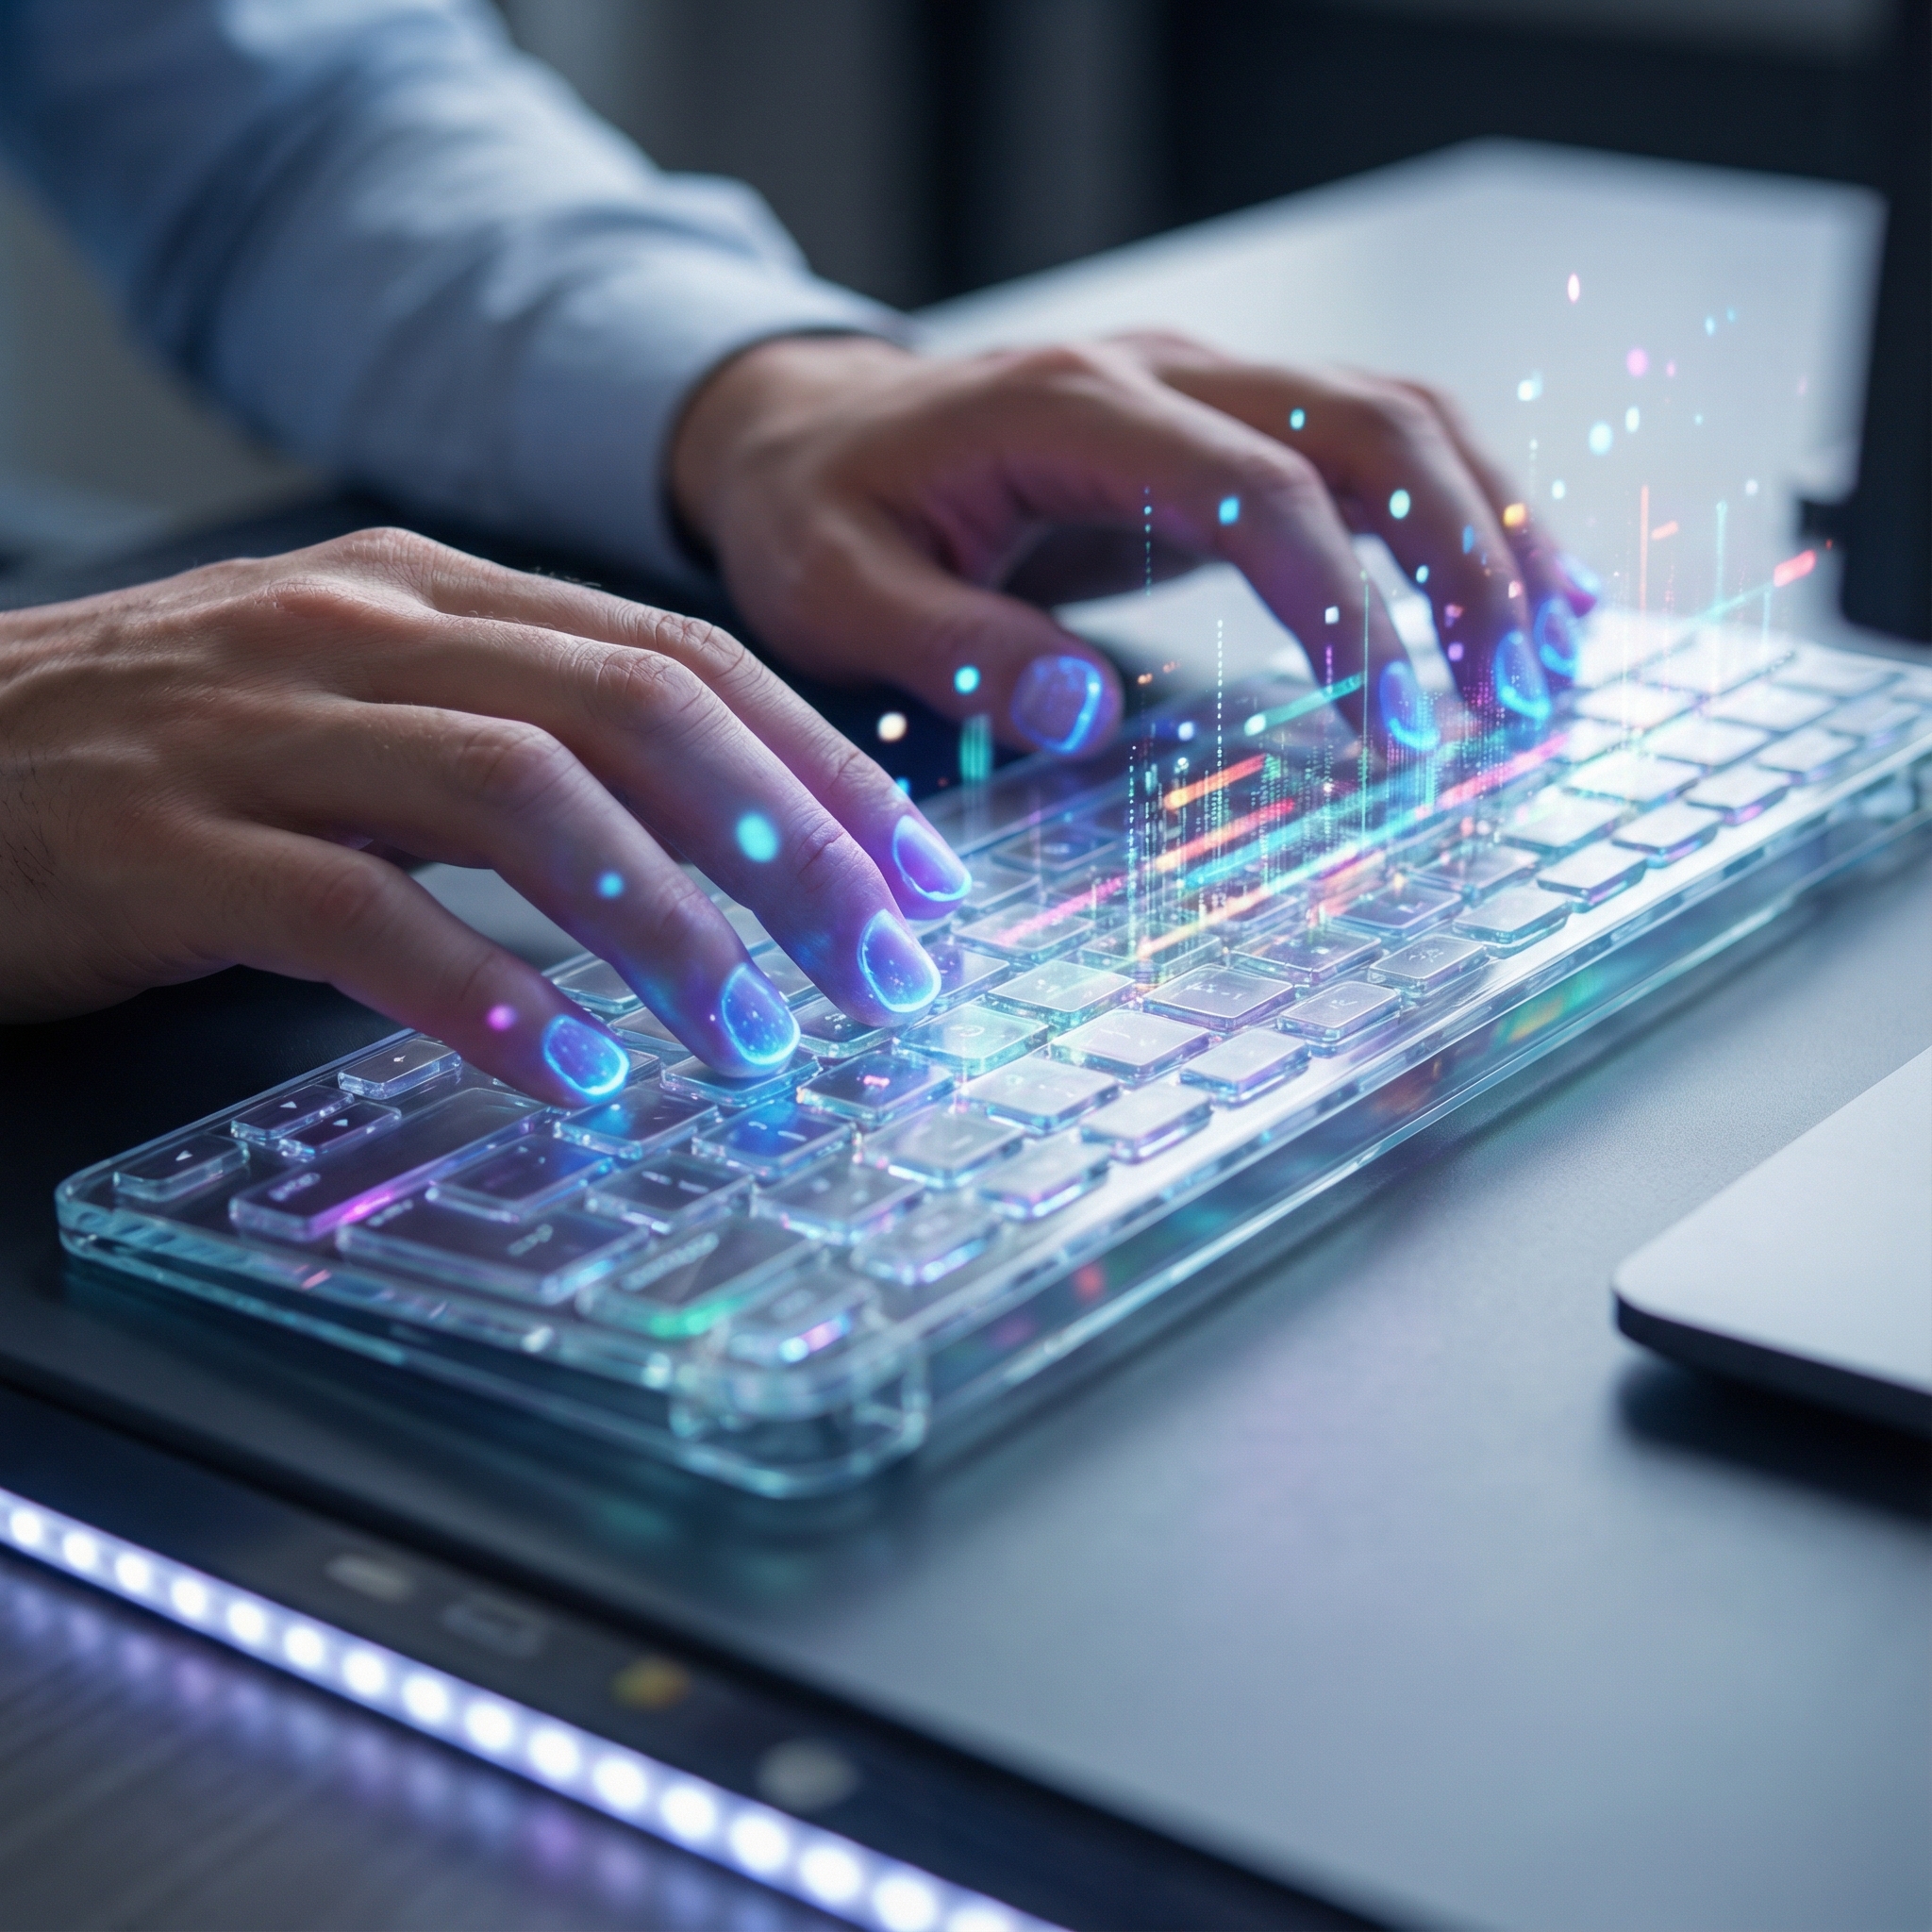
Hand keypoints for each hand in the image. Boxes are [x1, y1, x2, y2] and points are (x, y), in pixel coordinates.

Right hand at [0, 530, 969, 1097]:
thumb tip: (723, 828)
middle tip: (886, 972)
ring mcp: (262, 732)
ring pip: (523, 799)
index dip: (825, 769)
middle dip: (793, 849)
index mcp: (434, 591)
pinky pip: (364, 916)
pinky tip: (574, 1077)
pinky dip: (488, 999)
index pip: (683, 660)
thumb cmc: (167, 746)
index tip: (921, 878)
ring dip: (669, 926)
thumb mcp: (364, 697)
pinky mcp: (172, 847)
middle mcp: (364, 635)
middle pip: (639, 716)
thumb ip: (525, 731)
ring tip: (757, 1039)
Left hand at [671, 331, 1595, 753]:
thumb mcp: (840, 594)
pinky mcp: (1221, 427)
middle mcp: (1161, 372)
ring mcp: (1202, 387)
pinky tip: (1507, 594)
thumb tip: (1090, 719)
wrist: (809, 431)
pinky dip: (1453, 515)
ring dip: (1489, 528)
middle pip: (1369, 426)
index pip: (1257, 487)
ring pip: (1396, 419)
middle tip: (1513, 697)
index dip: (1345, 604)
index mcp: (1070, 409)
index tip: (1394, 725)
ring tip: (1552, 655)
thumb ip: (955, 651)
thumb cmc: (822, 516)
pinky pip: (1368, 447)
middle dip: (1464, 559)